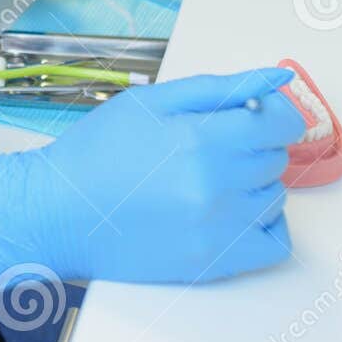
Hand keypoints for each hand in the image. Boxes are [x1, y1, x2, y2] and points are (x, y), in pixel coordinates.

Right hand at [0, 68, 304, 292]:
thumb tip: (277, 78)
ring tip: (212, 180)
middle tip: (213, 146)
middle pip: (276, 159)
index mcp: (203, 138)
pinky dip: (266, 225)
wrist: (58, 212)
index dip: (274, 115)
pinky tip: (237, 213)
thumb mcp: (152, 101)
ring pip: (275, 198)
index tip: (255, 117)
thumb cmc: (98, 151)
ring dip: (255, 184)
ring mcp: (218, 229)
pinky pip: (275, 244)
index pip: (282, 123)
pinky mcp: (214, 263)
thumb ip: (220, 88)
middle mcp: (218, 186)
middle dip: (254, 146)